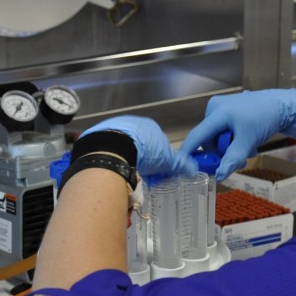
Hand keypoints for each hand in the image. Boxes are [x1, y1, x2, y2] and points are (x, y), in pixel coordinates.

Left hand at [81, 116, 197, 176]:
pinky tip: (112, 164)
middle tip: (140, 173)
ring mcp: (117, 126)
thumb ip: (179, 164)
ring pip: (125, 144)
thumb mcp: (166, 161)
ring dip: (126, 155)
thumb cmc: (145, 153)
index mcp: (151, 127)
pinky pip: (109, 145)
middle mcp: (135, 123)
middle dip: (142, 157)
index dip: (158, 158)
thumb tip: (193, 168)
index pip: (158, 143)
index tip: (155, 171)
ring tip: (125, 170)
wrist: (115, 148)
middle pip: (141, 143)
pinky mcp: (102, 131)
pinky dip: (112, 154)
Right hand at [178, 88, 295, 180]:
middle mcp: (214, 107)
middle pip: (209, 139)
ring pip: (217, 137)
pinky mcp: (227, 110)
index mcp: (217, 112)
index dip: (188, 152)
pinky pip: (223, 131)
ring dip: (230, 147)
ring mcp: (221, 107)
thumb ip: (232, 159)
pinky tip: (246, 141)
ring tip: (247, 149)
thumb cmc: (265, 119)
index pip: (197, 135)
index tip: (182, 167)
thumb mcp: (248, 142)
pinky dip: (232, 140)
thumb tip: (219, 176)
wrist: (283, 106)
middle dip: (223, 152)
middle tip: (240, 158)